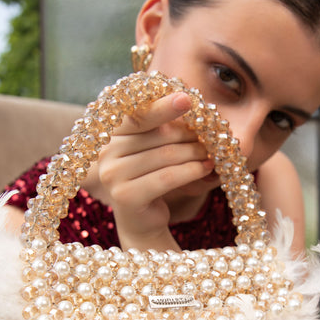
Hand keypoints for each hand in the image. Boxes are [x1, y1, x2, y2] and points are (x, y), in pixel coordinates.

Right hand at [97, 91, 213, 249]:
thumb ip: (167, 130)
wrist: (142, 221)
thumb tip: (192, 109)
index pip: (140, 116)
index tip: (188, 99)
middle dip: (189, 137)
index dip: (163, 107)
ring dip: (194, 154)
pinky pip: (167, 178)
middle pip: (158, 137)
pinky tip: (207, 169)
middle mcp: (106, 152)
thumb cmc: (154, 179)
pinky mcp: (125, 196)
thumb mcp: (159, 151)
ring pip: (165, 156)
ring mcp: (112, 175)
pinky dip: (191, 172)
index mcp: (112, 134)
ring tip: (212, 156)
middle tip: (212, 140)